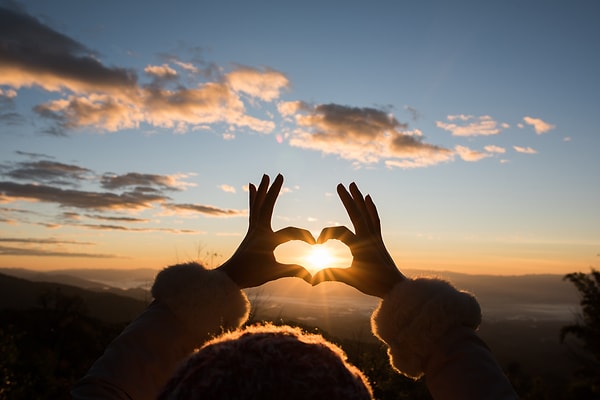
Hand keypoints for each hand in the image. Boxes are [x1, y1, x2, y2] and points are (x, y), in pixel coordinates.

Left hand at [218, 174, 314, 287]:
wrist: (229, 277)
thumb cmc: (251, 275)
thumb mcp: (274, 273)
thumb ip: (294, 271)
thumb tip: (313, 276)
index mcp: (266, 240)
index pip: (291, 232)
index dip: (305, 237)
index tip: (316, 244)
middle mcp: (258, 230)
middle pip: (267, 206)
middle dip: (274, 190)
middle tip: (279, 175)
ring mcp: (253, 229)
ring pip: (258, 205)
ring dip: (262, 190)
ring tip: (264, 176)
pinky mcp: (250, 231)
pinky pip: (253, 210)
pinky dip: (254, 198)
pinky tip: (253, 188)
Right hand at [312, 182, 405, 297]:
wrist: (396, 287)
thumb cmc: (374, 284)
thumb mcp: (351, 279)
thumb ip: (332, 275)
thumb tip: (311, 280)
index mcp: (360, 246)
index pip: (340, 232)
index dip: (326, 234)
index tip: (317, 244)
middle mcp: (369, 238)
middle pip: (356, 214)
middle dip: (347, 199)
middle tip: (339, 184)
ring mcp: (375, 237)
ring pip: (366, 213)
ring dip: (359, 198)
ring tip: (353, 184)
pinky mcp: (379, 239)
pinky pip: (375, 219)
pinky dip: (371, 208)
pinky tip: (369, 199)